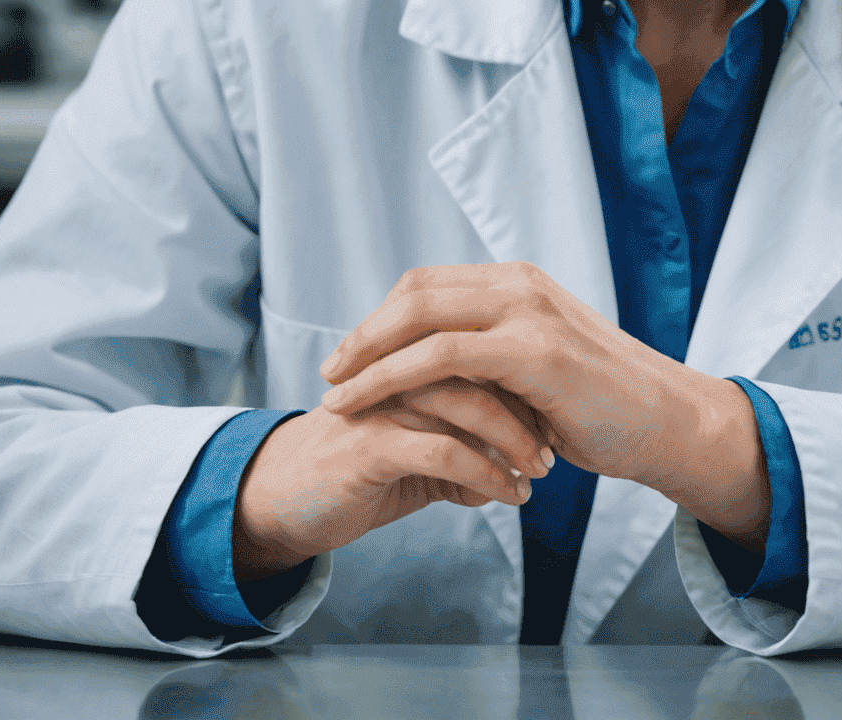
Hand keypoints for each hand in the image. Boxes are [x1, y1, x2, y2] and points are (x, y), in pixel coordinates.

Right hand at [231, 378, 553, 581]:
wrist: (281, 500)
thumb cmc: (354, 472)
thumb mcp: (418, 456)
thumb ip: (461, 446)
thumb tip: (509, 470)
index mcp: (410, 352)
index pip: (482, 342)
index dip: (525, 377)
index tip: (560, 416)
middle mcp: (398, 364)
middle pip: (482, 364)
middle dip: (528, 406)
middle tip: (555, 446)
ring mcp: (383, 398)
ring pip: (468, 402)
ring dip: (513, 441)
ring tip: (537, 474)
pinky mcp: (370, 441)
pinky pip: (444, 452)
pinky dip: (486, 474)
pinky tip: (506, 495)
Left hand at [318, 263, 769, 548]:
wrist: (664, 421)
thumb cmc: (601, 404)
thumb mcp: (537, 365)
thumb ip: (492, 356)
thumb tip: (433, 375)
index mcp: (519, 281)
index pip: (428, 284)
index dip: (381, 317)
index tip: (350, 354)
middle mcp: (520, 284)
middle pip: (415, 292)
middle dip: (363, 333)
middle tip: (328, 371)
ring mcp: (528, 311)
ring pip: (421, 318)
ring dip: (366, 357)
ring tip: (334, 394)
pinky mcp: (534, 350)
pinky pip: (443, 355)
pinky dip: (394, 377)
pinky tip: (368, 402)